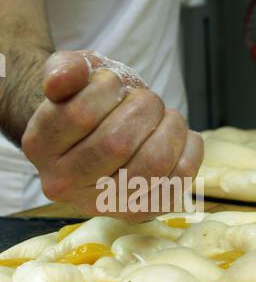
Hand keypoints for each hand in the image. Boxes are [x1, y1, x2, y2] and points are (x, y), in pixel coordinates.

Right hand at [22, 51, 202, 220]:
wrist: (98, 142)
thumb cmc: (89, 104)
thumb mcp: (73, 78)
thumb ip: (65, 69)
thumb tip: (59, 81)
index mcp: (40, 146)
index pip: (79, 114)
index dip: (108, 87)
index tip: (113, 83)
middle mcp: (64, 184)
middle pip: (117, 142)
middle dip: (144, 107)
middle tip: (146, 100)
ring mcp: (102, 205)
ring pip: (153, 163)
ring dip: (171, 127)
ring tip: (166, 117)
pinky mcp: (138, 212)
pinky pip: (179, 180)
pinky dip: (189, 149)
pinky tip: (178, 138)